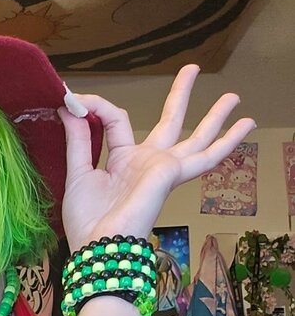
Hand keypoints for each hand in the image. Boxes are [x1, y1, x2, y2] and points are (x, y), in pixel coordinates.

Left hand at [59, 64, 255, 251]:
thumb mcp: (77, 172)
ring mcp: (163, 168)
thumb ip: (77, 140)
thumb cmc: (87, 220)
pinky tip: (245, 126)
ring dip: (216, 117)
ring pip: (196, 138)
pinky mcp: (172, 174)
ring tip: (235, 98)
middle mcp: (146, 162)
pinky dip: (225, 141)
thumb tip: (70, 107)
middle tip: (194, 68)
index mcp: (123, 161)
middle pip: (170, 122)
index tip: (72, 99)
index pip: (117, 120)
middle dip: (182, 96)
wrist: (98, 246)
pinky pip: (203, 155)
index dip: (96, 106)